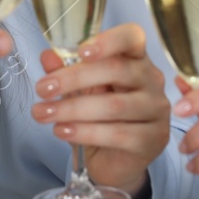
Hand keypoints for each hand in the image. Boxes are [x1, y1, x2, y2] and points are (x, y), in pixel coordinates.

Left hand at [30, 23, 168, 196]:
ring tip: (43, 113)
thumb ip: (64, 71)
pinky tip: (62, 131)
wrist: (111, 160)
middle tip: (42, 88)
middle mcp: (152, 79)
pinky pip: (118, 133)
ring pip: (114, 105)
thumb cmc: (98, 117)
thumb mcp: (77, 91)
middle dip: (74, 78)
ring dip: (72, 109)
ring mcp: (157, 110)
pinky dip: (85, 132)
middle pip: (117, 69)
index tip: (80, 51)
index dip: (108, 41)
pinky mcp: (154, 139)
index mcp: (135, 58)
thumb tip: (47, 56)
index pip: (132, 37)